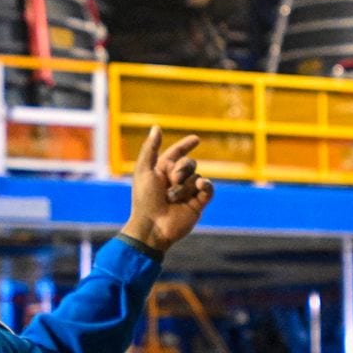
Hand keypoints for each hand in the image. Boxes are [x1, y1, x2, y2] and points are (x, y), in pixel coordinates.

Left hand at [120, 126, 213, 253]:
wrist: (153, 226)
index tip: (196, 139)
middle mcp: (176, 180)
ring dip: (184, 187)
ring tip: (172, 199)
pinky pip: (208, 188)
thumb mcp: (143, 170)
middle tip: (172, 181)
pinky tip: (200, 187)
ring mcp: (188, 192)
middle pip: (189, 163)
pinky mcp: (198, 203)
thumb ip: (150, 148)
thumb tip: (156, 127)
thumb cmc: (144, 199)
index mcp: (161, 171)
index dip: (185, 145)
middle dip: (182, 169)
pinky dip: (206, 186)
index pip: (177, 153)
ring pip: (197, 177)